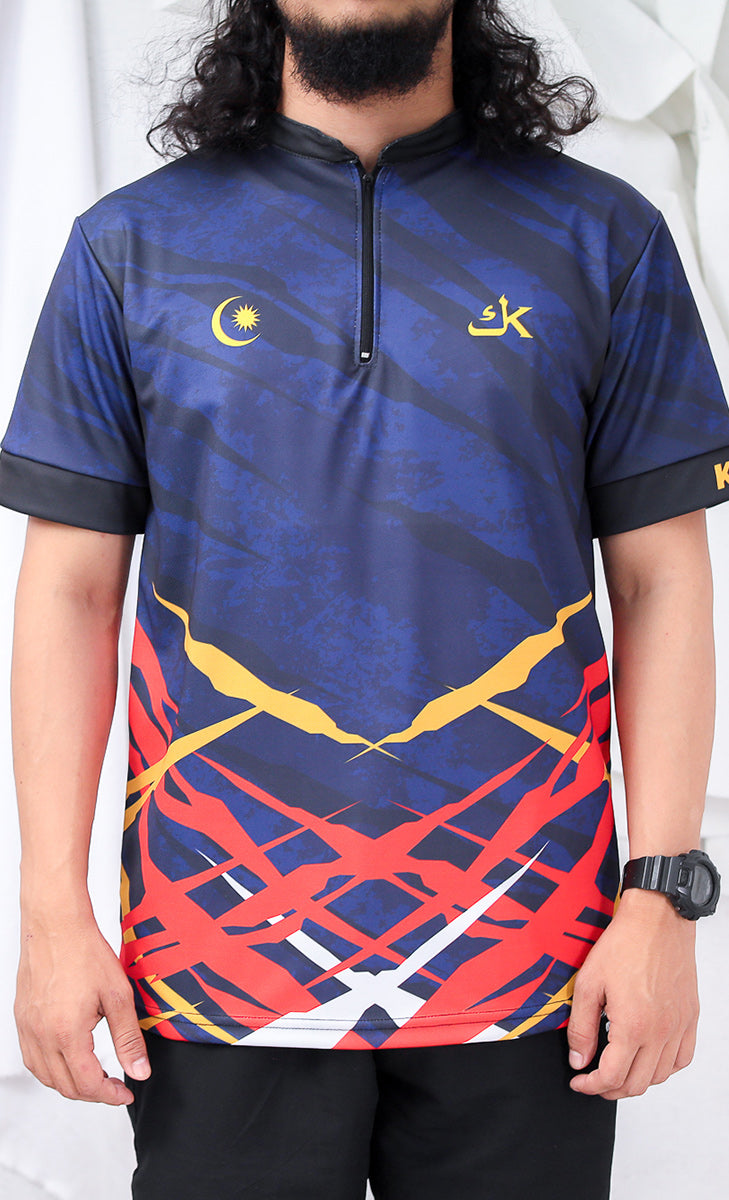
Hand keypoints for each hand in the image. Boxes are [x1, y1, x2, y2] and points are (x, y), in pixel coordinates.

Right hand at [14, 909, 150, 1104]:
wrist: (56, 924)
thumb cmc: (85, 952)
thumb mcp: (118, 996)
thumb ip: (128, 1038)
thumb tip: (139, 1071)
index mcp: (66, 1033)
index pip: (87, 1084)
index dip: (109, 1095)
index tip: (125, 1092)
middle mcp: (41, 1036)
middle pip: (65, 1086)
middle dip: (93, 1093)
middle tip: (114, 1085)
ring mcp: (27, 1028)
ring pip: (45, 1076)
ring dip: (70, 1084)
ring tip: (95, 1075)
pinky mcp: (21, 1019)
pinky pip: (33, 1058)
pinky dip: (51, 1068)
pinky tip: (69, 1059)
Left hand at [566, 889, 698, 1098]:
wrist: (658, 920)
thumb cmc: (624, 944)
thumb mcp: (589, 983)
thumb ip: (582, 1028)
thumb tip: (578, 1060)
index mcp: (633, 1026)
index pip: (612, 1077)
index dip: (591, 1086)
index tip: (580, 1081)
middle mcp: (661, 1032)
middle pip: (637, 1084)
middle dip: (611, 1089)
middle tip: (595, 1080)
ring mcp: (679, 1027)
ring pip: (660, 1076)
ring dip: (637, 1081)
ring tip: (618, 1071)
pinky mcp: (690, 1017)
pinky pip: (682, 1058)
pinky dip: (665, 1068)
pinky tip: (649, 1059)